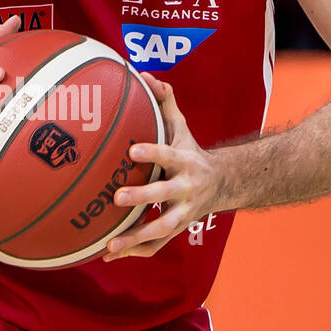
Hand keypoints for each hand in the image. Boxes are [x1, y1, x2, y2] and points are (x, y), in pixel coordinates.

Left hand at [103, 73, 221, 259]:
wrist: (223, 184)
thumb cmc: (190, 151)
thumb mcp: (182, 127)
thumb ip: (165, 103)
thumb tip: (146, 76)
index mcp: (185, 162)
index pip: (168, 155)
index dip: (152, 153)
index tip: (132, 152)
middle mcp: (186, 189)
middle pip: (165, 195)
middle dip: (142, 196)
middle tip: (116, 197)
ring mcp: (183, 212)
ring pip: (162, 229)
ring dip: (136, 237)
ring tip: (110, 244)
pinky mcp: (178, 229)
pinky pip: (157, 245)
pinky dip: (135, 251)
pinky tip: (108, 254)